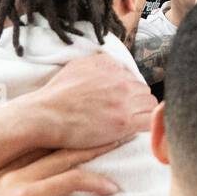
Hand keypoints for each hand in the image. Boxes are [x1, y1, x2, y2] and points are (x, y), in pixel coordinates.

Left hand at [0, 146, 118, 195]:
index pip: (71, 179)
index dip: (96, 182)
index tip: (111, 189)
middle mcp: (13, 178)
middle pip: (60, 155)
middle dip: (89, 149)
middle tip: (110, 142)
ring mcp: (2, 174)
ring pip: (42, 149)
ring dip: (67, 144)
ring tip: (87, 140)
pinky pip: (25, 153)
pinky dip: (46, 147)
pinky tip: (54, 147)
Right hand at [19, 54, 155, 149]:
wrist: (45, 115)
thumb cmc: (57, 94)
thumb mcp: (79, 66)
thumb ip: (102, 64)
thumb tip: (118, 67)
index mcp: (111, 67)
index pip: (135, 79)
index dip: (130, 92)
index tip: (123, 102)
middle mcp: (121, 81)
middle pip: (145, 92)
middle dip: (138, 102)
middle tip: (127, 114)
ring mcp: (123, 102)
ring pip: (150, 106)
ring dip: (143, 114)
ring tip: (130, 123)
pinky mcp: (123, 122)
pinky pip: (149, 122)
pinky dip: (146, 126)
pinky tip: (136, 131)